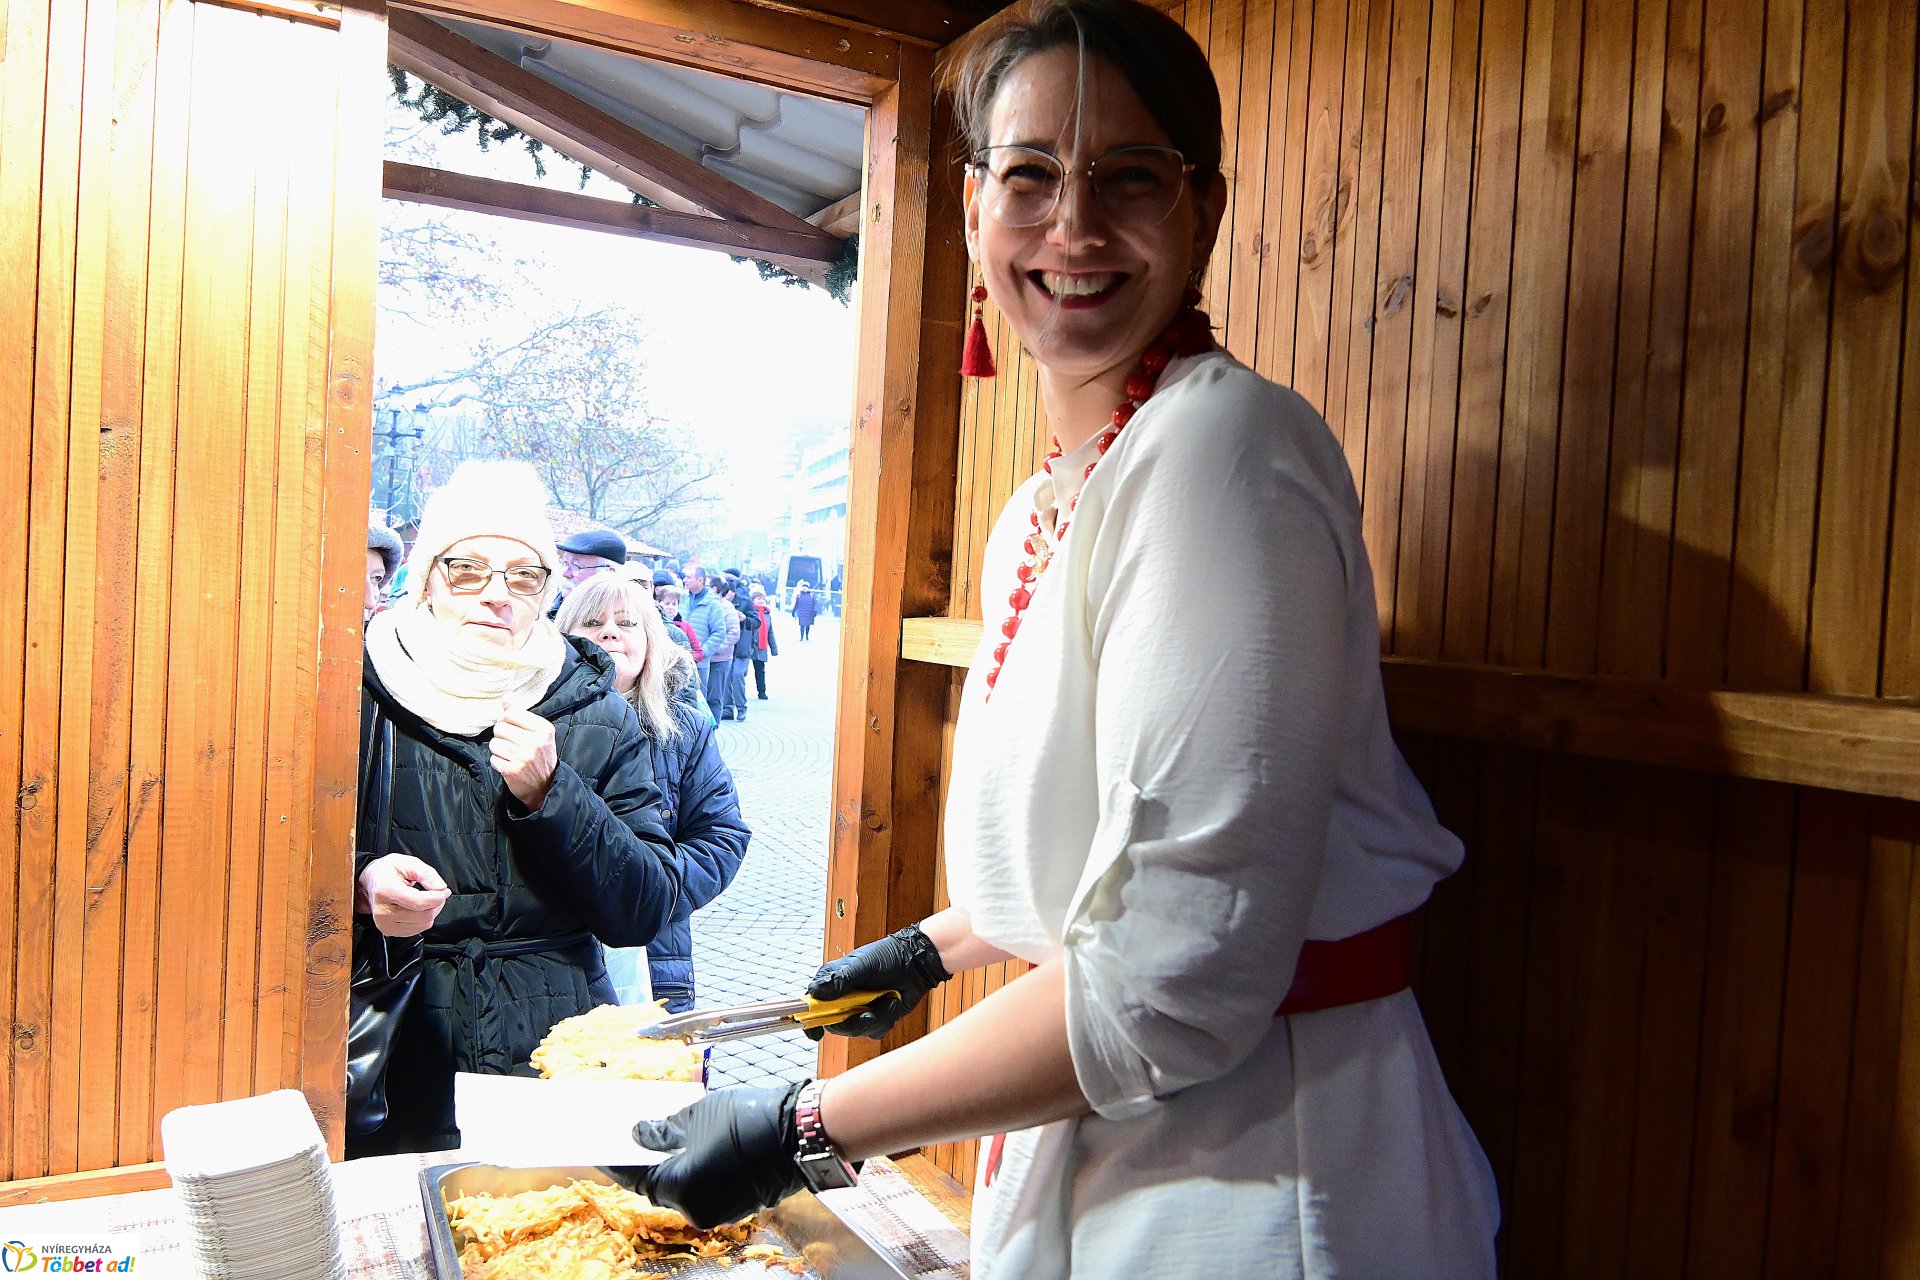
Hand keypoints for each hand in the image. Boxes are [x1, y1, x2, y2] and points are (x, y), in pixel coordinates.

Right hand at [358, 853, 449, 937]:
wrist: (370, 882)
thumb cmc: (387, 871)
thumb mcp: (407, 862)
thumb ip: (426, 873)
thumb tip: (440, 887)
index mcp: (386, 891)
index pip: (419, 902)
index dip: (438, 898)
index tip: (445, 891)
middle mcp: (383, 911)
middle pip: (424, 915)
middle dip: (437, 903)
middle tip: (437, 892)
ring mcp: (385, 924)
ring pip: (423, 924)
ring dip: (431, 911)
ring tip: (426, 898)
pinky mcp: (389, 931)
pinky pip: (418, 929)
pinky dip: (424, 918)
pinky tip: (418, 907)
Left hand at [492, 704, 557, 809]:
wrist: (545, 786)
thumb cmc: (539, 755)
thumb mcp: (537, 732)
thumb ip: (520, 713)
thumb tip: (506, 697)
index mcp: (544, 729)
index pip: (511, 713)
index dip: (507, 720)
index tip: (514, 728)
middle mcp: (535, 742)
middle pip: (500, 727)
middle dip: (502, 735)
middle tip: (512, 743)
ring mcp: (523, 757)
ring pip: (494, 743)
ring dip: (498, 749)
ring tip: (510, 754)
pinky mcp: (512, 771)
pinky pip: (493, 758)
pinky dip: (498, 762)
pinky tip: (508, 764)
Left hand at [615, 1083, 804, 1227]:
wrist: (800, 1130)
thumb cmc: (749, 1120)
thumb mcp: (697, 1115)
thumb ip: (663, 1130)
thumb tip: (642, 1134)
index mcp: (682, 1188)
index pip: (638, 1178)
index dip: (620, 1161)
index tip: (604, 1149)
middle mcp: (698, 1208)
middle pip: (662, 1185)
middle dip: (650, 1160)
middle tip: (638, 1136)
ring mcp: (720, 1210)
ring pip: (686, 1187)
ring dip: (676, 1164)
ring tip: (668, 1136)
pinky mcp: (738, 1205)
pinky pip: (707, 1187)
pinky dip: (698, 1169)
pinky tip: (696, 1147)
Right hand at [806, 923, 950, 1040]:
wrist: (917, 963)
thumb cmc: (888, 957)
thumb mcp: (862, 965)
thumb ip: (839, 979)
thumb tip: (815, 992)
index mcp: (832, 982)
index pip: (812, 1004)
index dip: (811, 1019)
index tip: (815, 1032)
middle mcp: (842, 999)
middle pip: (834, 1024)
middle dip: (853, 1022)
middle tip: (869, 1012)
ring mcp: (858, 1010)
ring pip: (856, 1031)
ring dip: (875, 1018)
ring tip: (888, 998)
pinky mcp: (875, 1019)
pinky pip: (874, 1032)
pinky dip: (886, 1019)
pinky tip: (893, 1002)